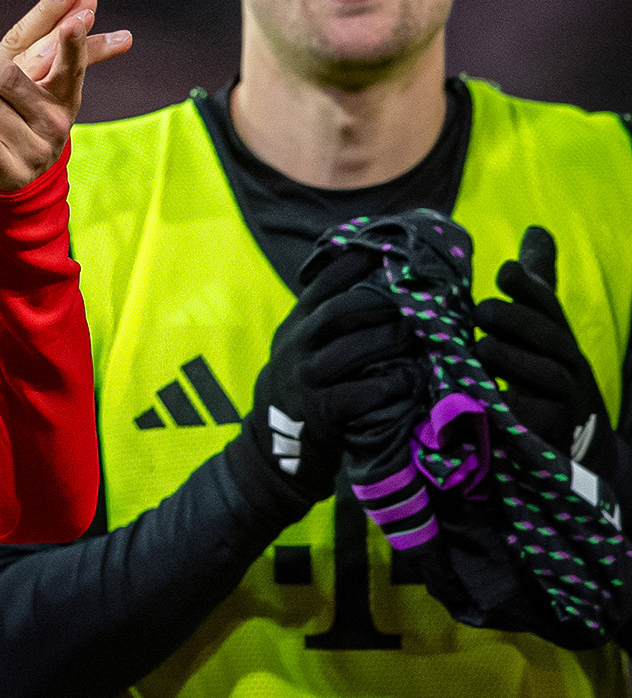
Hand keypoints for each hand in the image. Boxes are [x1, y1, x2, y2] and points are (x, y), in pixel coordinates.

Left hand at [0, 0, 130, 232]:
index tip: (75, 20)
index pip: (70, 64)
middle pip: (10, 78)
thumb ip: (53, 45)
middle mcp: (56, 122)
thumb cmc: (27, 121)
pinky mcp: (13, 173)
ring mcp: (36, 149)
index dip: (73, 44)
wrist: (21, 184)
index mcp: (66, 96)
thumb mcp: (44, 88)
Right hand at [243, 248, 415, 502]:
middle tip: (423, 297)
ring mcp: (305, 378)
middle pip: (342, 310)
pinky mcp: (320, 411)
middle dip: (386, 301)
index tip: (392, 248)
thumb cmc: (303, 391)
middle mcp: (296, 345)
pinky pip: (361, 392)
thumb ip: (328, 323)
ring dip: (395, 339)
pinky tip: (412, 381)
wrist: (271, 450)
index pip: (324, 282)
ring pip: (355, 348)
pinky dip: (390, 385)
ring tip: (426, 335)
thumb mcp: (302, 350)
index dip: (358, 262)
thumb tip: (382, 287)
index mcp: (295, 324)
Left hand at [475, 226, 613, 479]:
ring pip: (547, 376)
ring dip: (513, 359)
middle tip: (481, 310)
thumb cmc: (545, 371)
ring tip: (482, 346)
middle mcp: (567, 364)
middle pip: (550, 337)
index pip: (547, 306)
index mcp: (558, 335)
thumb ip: (535, 285)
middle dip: (517, 321)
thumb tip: (537, 229)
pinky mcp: (554, 432)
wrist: (575, 440)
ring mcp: (565, 399)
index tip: (504, 270)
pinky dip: (517, 408)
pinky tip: (495, 397)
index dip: (528, 286)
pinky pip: (539, 418)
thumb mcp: (541, 327)